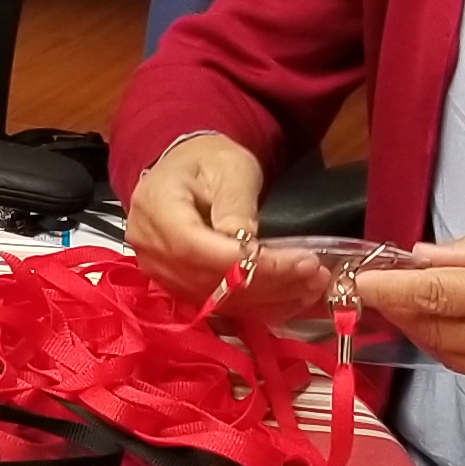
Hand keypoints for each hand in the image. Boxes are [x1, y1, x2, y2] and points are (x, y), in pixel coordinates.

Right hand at [124, 132, 332, 326]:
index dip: (248, 264)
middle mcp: (149, 247)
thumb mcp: (230, 168)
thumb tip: (248, 249)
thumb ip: (237, 205)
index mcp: (156, 208)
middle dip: (267, 282)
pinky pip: (218, 305)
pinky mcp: (177, 287)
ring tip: (312, 286)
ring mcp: (159, 272)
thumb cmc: (208, 160)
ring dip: (268, 298)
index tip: (298, 262)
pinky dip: (257, 305)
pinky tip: (291, 299)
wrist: (187, 168)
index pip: (198, 249)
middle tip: (316, 275)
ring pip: (216, 300)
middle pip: (208, 280)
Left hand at [352, 231, 464, 411]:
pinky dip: (452, 345)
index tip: (358, 280)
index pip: (435, 296)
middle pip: (430, 329)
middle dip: (399, 308)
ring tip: (412, 300)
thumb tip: (421, 258)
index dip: (390, 290)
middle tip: (378, 284)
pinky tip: (455, 326)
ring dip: (422, 327)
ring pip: (443, 352)